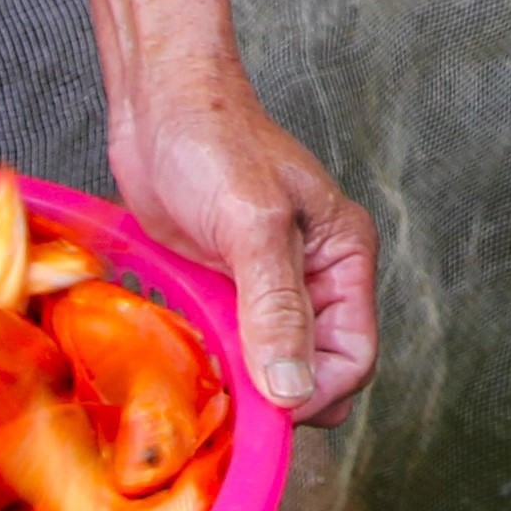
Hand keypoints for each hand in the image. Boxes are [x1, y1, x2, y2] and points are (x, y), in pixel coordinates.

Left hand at [112, 69, 375, 418]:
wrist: (156, 104)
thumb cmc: (213, 139)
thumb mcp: (252, 223)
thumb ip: (277, 305)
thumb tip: (293, 388)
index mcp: (343, 257)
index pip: (354, 355)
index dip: (314, 390)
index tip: (265, 406)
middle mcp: (313, 277)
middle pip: (314, 370)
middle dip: (278, 393)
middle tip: (229, 396)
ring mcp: (265, 286)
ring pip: (268, 366)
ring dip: (239, 381)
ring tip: (202, 372)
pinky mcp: (223, 288)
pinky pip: (229, 347)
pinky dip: (211, 361)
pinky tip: (185, 355)